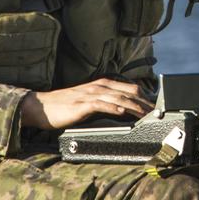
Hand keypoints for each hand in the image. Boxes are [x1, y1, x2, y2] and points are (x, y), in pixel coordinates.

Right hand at [20, 78, 154, 129]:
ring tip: (146, 114)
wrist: (41, 107)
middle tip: (157, 113)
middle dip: (144, 103)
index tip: (156, 108)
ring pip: (118, 97)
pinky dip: (113, 107)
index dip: (145, 98)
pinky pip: (100, 104)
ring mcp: (90, 94)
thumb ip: (106, 104)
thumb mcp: (89, 102)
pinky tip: (122, 111)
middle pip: (128, 92)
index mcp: (102, 85)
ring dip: (134, 106)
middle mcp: (98, 87)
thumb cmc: (64, 106)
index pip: (130, 88)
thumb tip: (125, 112)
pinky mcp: (81, 104)